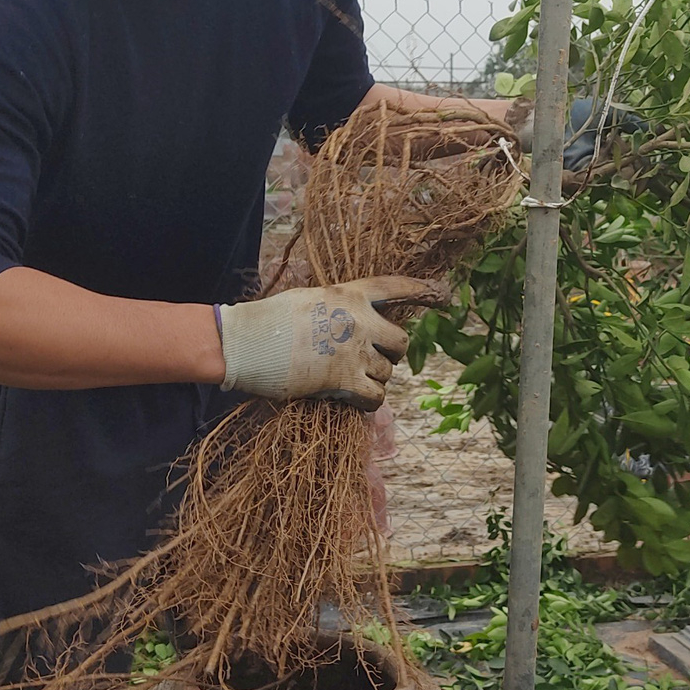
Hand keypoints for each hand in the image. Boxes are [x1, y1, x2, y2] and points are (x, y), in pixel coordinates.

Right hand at [218, 275, 446, 410]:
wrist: (246, 342)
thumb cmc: (268, 320)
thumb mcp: (308, 300)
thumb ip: (336, 309)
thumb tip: (352, 324)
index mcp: (348, 294)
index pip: (394, 288)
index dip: (421, 291)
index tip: (442, 295)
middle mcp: (359, 320)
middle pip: (401, 341)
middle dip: (393, 354)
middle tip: (373, 360)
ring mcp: (354, 351)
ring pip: (388, 373)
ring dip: (375, 380)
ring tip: (350, 380)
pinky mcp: (345, 380)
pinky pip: (376, 396)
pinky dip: (370, 402)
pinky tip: (356, 400)